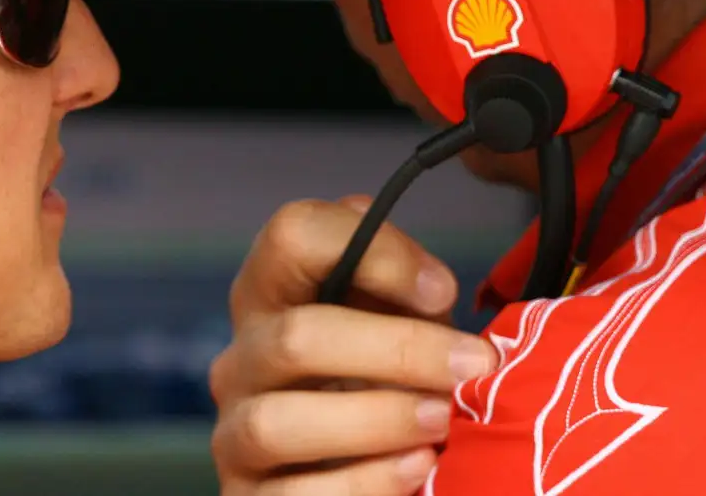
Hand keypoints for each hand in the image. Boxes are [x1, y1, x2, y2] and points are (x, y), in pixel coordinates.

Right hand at [211, 196, 500, 494]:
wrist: (362, 465)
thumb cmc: (387, 379)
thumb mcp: (398, 319)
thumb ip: (405, 285)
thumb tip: (431, 289)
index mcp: (272, 296)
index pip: (292, 234)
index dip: (377, 254)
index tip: (441, 289)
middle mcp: (241, 359)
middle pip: (296, 336)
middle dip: (397, 350)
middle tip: (471, 366)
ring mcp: (234, 433)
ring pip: (279, 421)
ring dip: (376, 419)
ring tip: (443, 421)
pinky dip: (363, 483)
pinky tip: (416, 469)